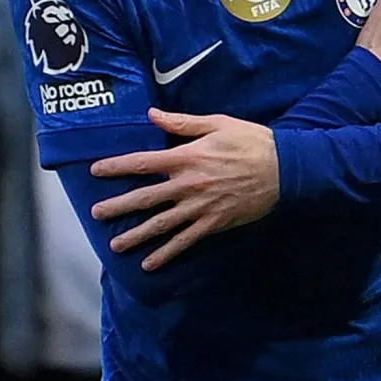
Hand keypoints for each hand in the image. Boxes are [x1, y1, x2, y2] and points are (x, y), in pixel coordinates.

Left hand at [89, 108, 278, 269]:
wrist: (284, 168)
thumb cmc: (251, 141)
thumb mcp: (218, 123)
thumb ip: (183, 123)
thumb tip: (152, 116)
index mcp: (188, 157)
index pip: (144, 162)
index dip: (118, 166)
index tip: (96, 170)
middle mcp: (189, 184)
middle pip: (146, 197)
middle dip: (118, 205)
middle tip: (96, 214)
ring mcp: (201, 207)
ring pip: (162, 224)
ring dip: (137, 235)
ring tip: (116, 245)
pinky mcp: (214, 223)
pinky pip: (186, 241)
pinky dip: (167, 254)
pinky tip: (150, 264)